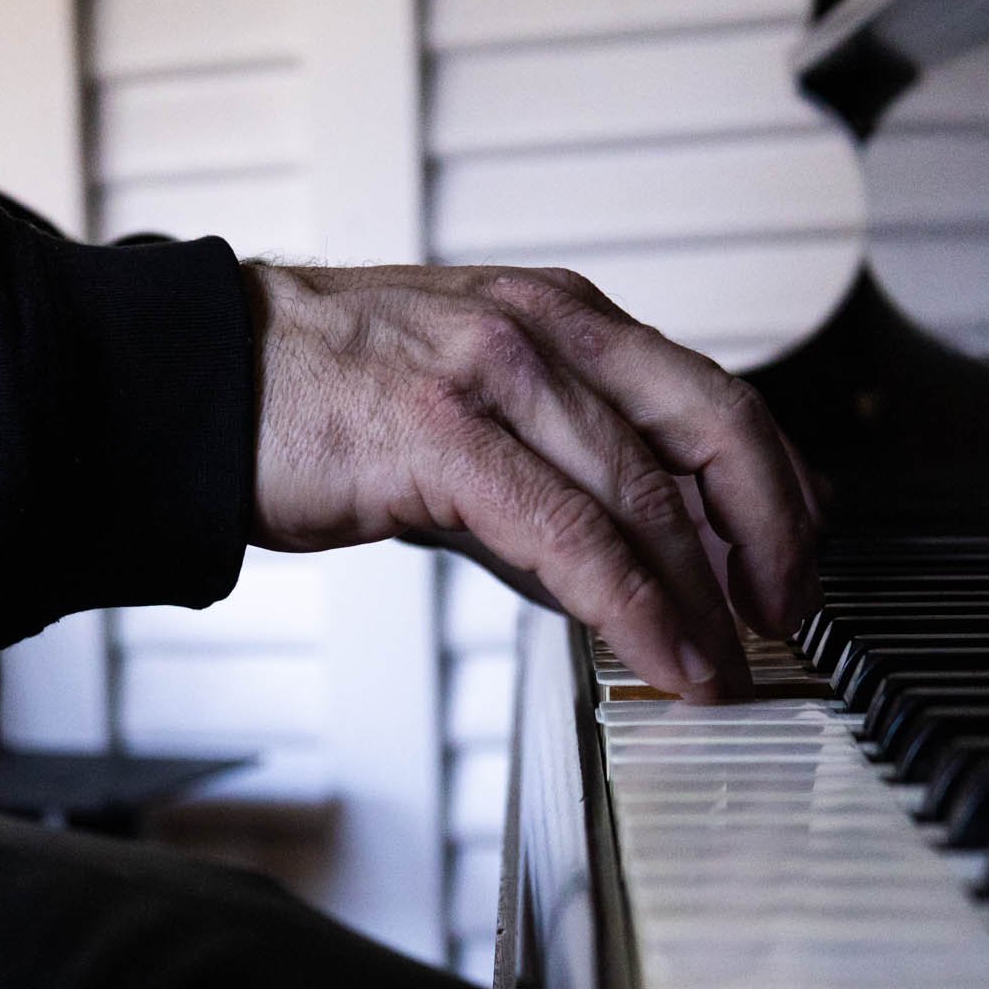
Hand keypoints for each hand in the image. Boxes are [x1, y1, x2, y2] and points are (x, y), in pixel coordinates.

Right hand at [242, 262, 823, 698]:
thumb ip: (556, 479)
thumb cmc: (322, 401)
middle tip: (791, 618)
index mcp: (565, 318)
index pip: (711, 397)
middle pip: (713, 429)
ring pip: (647, 492)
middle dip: (774, 534)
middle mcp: (547, 329)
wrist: (191, 383)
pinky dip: (634, 605)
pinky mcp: (443, 435)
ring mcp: (497, 374)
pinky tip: (665, 657)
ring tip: (732, 669)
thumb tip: (632, 573)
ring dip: (706, 596)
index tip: (797, 560)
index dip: (775, 485)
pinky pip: (570, 533)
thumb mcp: (468, 416)